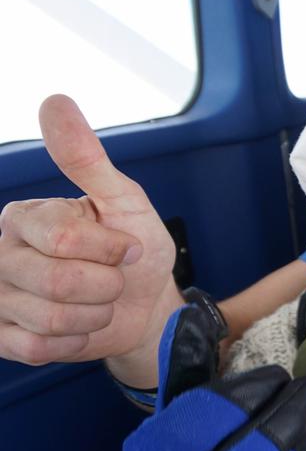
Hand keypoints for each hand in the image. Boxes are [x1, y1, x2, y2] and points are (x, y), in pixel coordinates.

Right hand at [0, 95, 179, 367]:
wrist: (145, 305)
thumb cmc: (134, 249)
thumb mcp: (123, 200)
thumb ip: (86, 158)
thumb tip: (54, 102)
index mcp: (25, 217)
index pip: (65, 239)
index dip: (110, 249)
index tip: (125, 246)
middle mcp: (1, 254)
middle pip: (57, 282)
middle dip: (106, 285)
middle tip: (113, 278)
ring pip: (50, 319)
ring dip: (95, 315)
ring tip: (98, 302)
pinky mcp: (3, 338)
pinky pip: (37, 348)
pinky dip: (75, 341)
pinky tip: (80, 326)